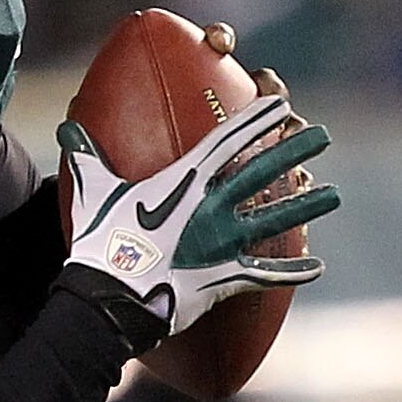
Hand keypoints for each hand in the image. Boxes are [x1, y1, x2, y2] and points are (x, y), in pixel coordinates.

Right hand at [56, 92, 338, 329]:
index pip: (228, 140)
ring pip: (275, 219)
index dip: (255, 119)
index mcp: (185, 181)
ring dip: (307, 204)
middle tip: (321, 133)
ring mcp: (222, 242)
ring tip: (333, 192)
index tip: (278, 103)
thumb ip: (87, 157)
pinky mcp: (224, 277)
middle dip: (293, 148)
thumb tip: (68, 125)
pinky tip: (319, 268)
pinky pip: (265, 275)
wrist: (110, 298)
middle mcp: (211, 206)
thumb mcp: (93, 193)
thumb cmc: (100, 242)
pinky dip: (291, 273)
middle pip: (262, 170)